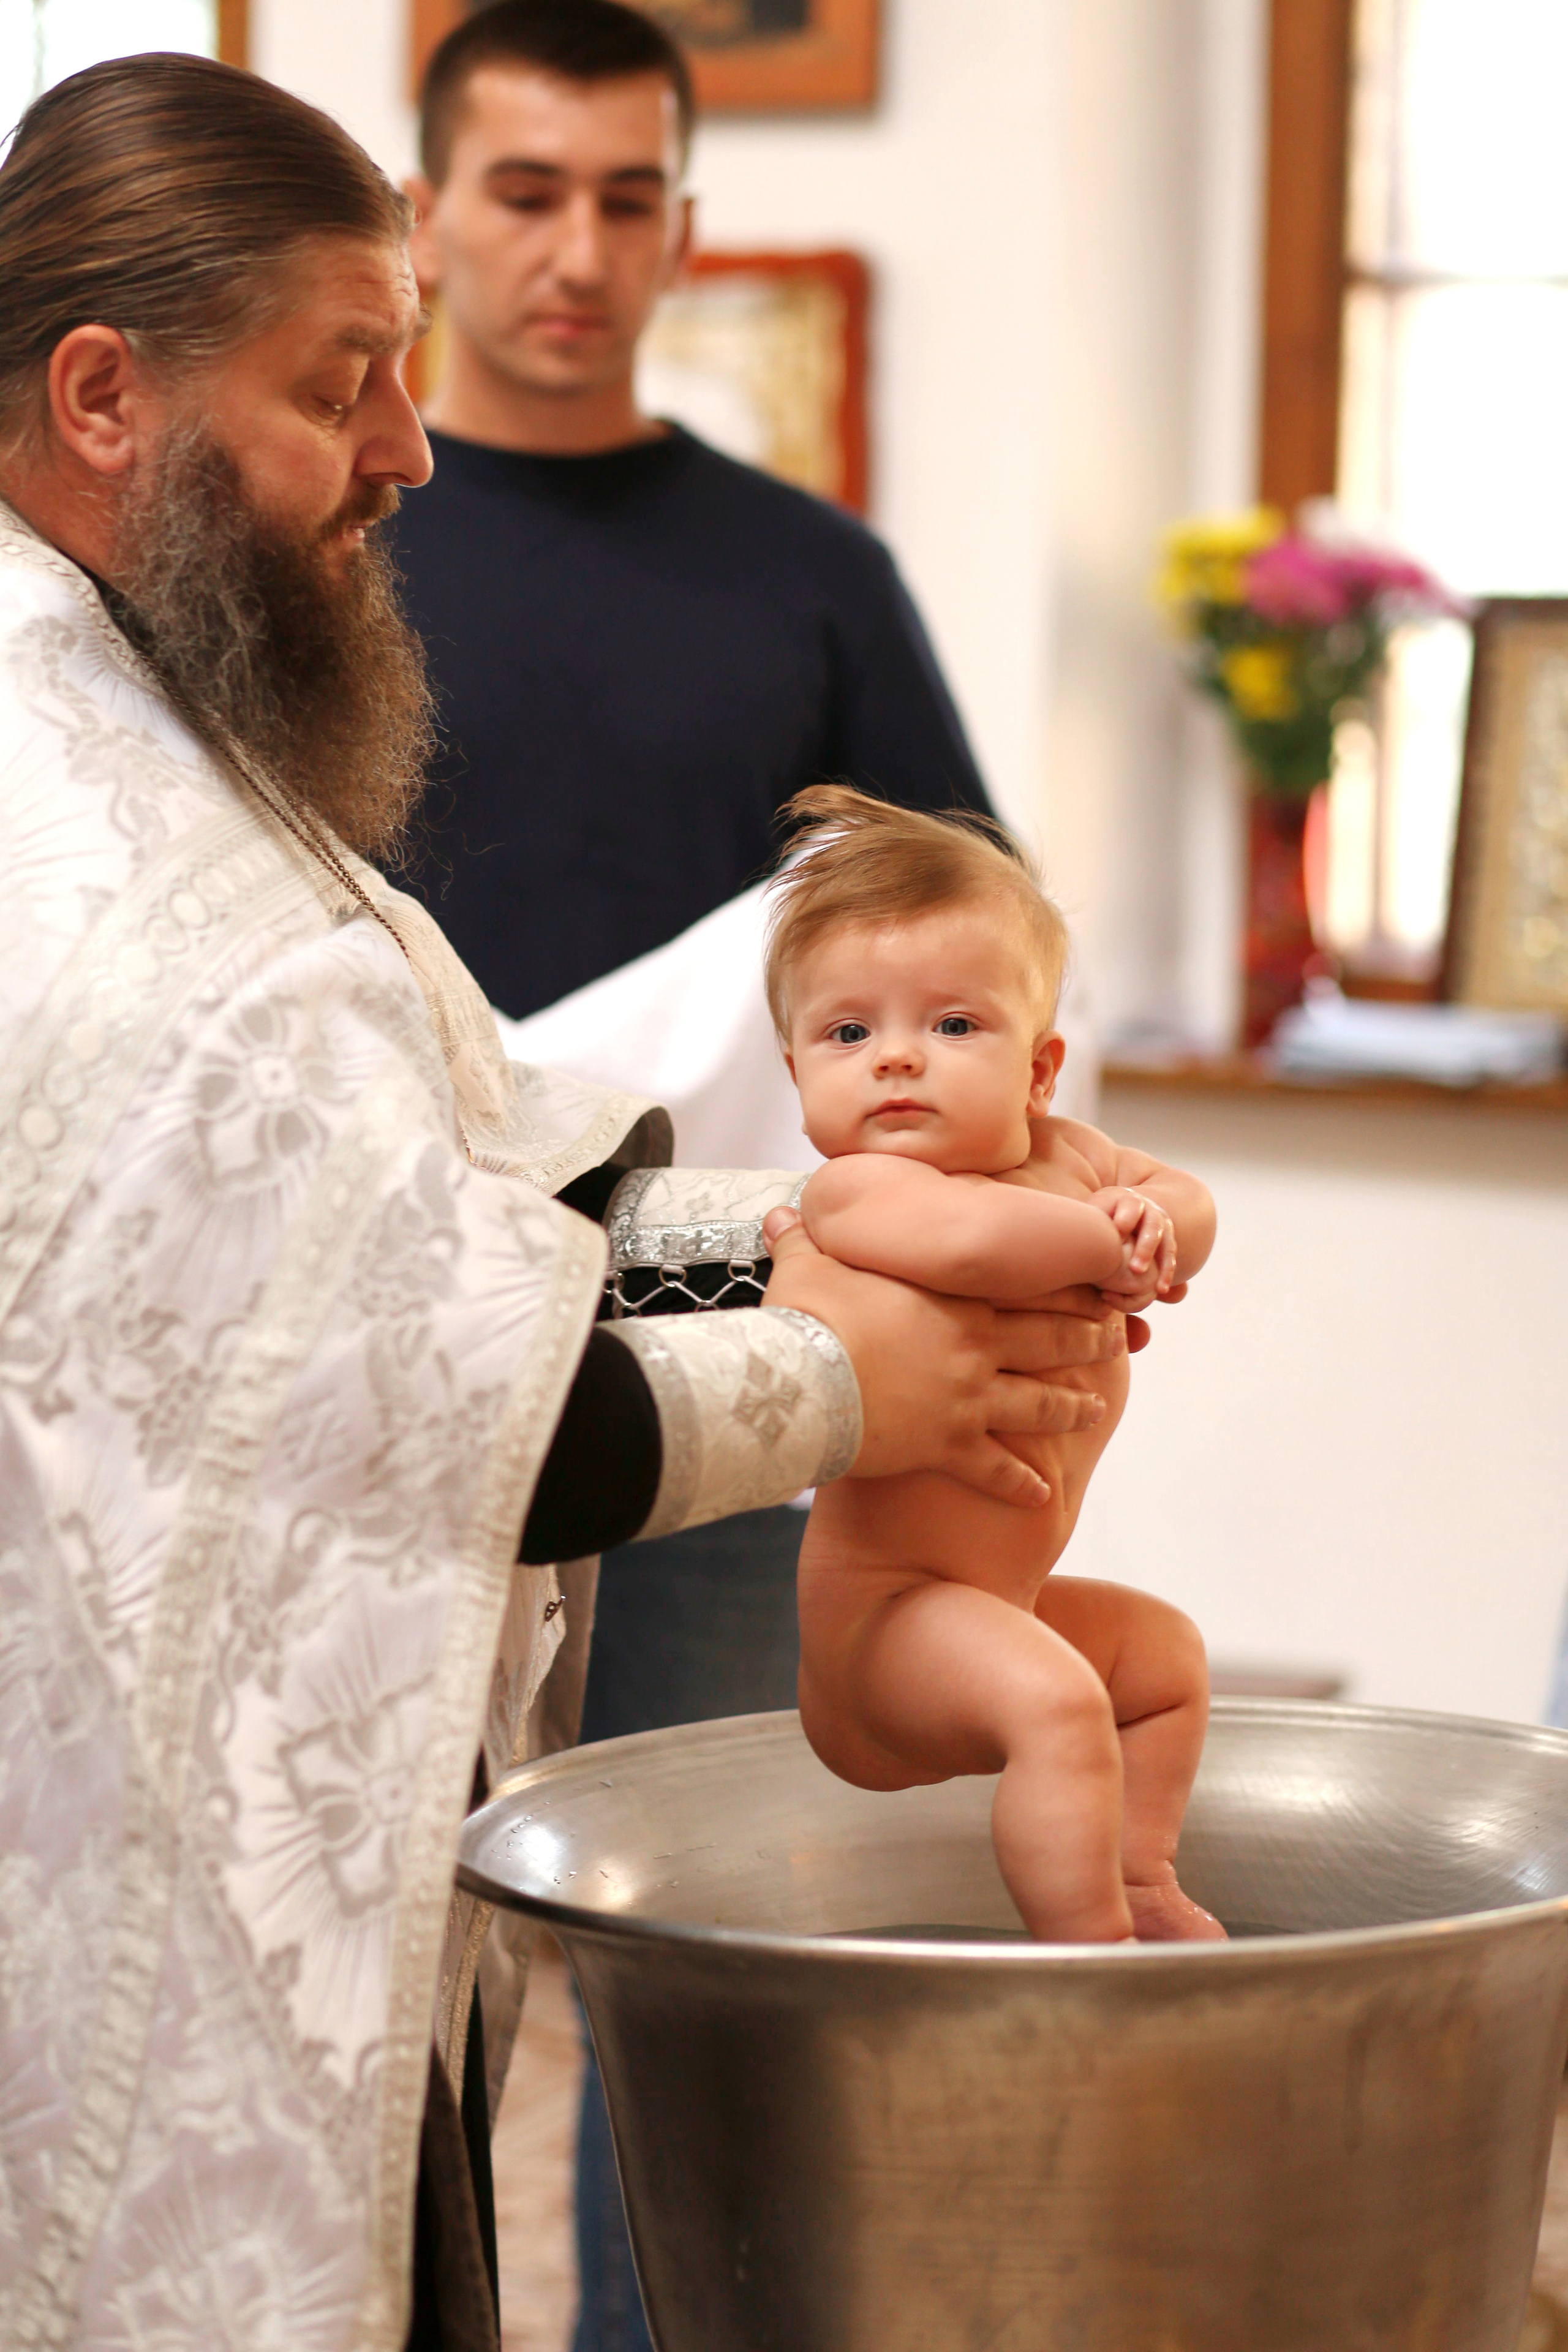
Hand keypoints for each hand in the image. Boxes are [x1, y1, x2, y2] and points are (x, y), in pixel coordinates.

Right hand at [763, 1208, 1125, 1508]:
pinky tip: (1044, 1495)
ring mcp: (967, 1400)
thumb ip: (803, 1240)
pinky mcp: (949, 1447)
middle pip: (1047, 1343)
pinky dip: (1021, 1484)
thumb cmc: (807, 1319)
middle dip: (1087, 1341)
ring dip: (1072, 1407)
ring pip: (1038, 1404)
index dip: (1063, 1286)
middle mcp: (973, 1348)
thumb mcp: (805, 1267)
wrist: (806, 1385)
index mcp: (950, 1300)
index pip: (1022, 1287)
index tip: (1092, 1284)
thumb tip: (778, 1213)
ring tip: (1096, 1408)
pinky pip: (996, 1470)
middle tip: (1120, 1339)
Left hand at [1090, 1187, 1176, 1312]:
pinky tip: (1161, 1290)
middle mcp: (1148, 1210)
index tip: (1120, 1232)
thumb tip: (1080, 1237)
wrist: (1121, 1210)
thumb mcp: (1094, 1212)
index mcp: (1126, 1200)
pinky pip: (1170, 1258)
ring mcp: (1160, 1225)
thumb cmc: (1099, 1216)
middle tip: (1136, 1270)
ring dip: (1161, 1265)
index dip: (1127, 1218)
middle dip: (1145, 1248)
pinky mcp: (1166, 1240)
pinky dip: (1167, 1273)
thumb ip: (1091, 1220)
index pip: (1132, 1205)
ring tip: (1155, 1287)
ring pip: (1165, 1243)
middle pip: (1152, 1226)